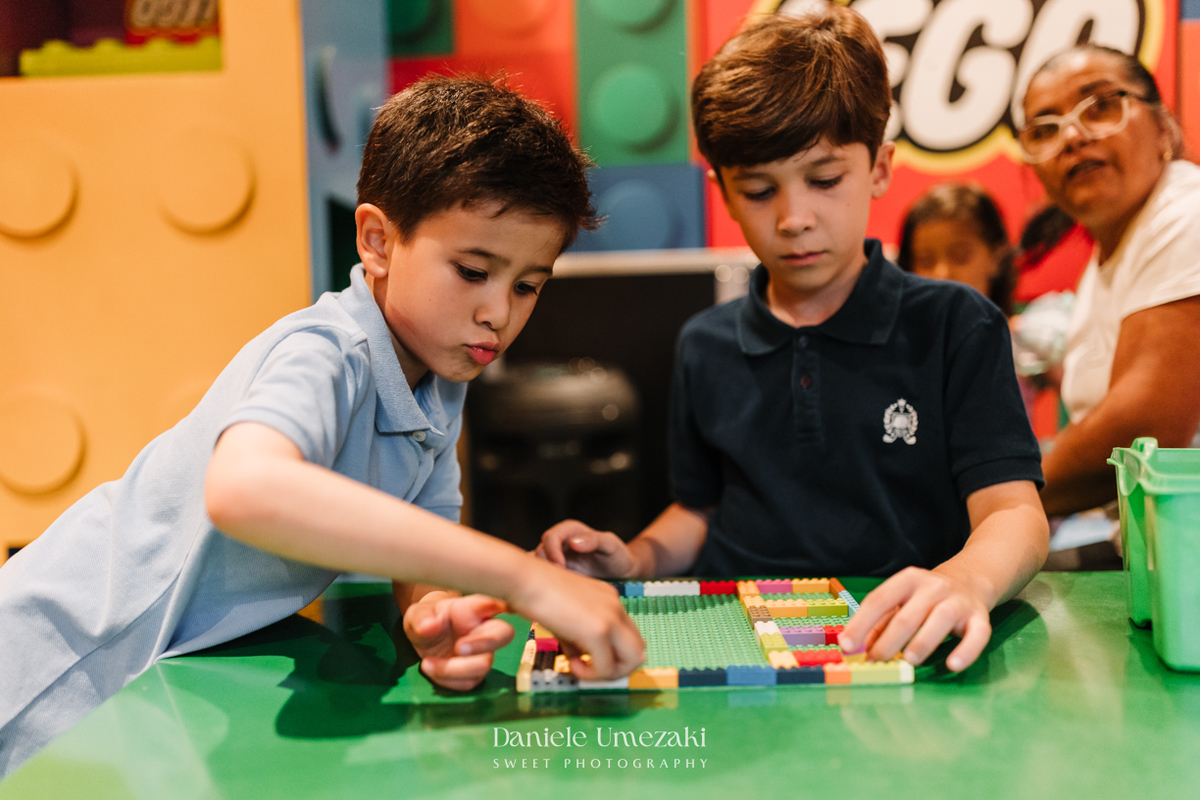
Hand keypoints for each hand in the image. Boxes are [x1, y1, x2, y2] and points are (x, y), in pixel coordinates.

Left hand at [403, 592, 514, 690]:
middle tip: (459, 647)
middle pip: (504, 634)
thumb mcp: (417, 614)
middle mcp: (485, 629)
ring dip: (452, 668)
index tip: (499, 608)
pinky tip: (432, 669)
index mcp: (474, 608)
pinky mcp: (476, 673)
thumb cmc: (428, 618)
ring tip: (426, 663)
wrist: (425, 636)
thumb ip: (421, 617)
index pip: (492, 603)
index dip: (500, 605)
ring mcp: (484, 653)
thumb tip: (429, 626)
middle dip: (484, 643)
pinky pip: (469, 682)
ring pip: (483, 664)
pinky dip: (447, 680)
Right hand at [509, 556, 645, 680]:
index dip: (613, 654)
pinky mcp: (598, 630)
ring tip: (581, 669)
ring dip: (610, 673)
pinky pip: (606, 667)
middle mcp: (615, 606)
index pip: (628, 635)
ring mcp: (610, 617)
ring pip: (633, 660)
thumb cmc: (536, 593)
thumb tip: (580, 660)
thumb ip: (577, 638)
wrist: (525, 579)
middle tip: (592, 671)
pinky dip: (590, 674)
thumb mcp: (564, 617)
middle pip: (639, 649)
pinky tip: (572, 664)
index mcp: (608, 599)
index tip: (587, 659)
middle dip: (619, 668)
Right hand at [534, 519, 636, 578]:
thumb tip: (573, 543)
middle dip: (546, 566)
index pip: (550, 537)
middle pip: (540, 552)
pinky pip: (545, 578)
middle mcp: (559, 543)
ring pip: (539, 566)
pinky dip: (546, 584)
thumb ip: (594, 540)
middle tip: (559, 582)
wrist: (620, 571)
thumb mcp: (610, 544)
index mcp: (569, 531)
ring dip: (544, 577)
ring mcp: (555, 559)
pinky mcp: (556, 574)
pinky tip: (556, 593)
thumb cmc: (617, 554)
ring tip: (558, 588)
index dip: (552, 551)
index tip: (560, 567)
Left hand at [837, 567, 990, 672]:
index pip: (879, 600)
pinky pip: (977, 635)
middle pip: (907, 615)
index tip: (846, 645)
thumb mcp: (901, 601)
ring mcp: (957, 601)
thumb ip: (881, 622)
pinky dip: (966, 651)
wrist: (970, 581)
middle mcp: (932, 587)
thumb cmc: (925, 598)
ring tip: (909, 661)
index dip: (861, 623)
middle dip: (889, 640)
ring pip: (939, 620)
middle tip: (875, 661)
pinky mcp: (980, 618)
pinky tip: (952, 666)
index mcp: (907, 580)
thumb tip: (860, 647)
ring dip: (923, 641)